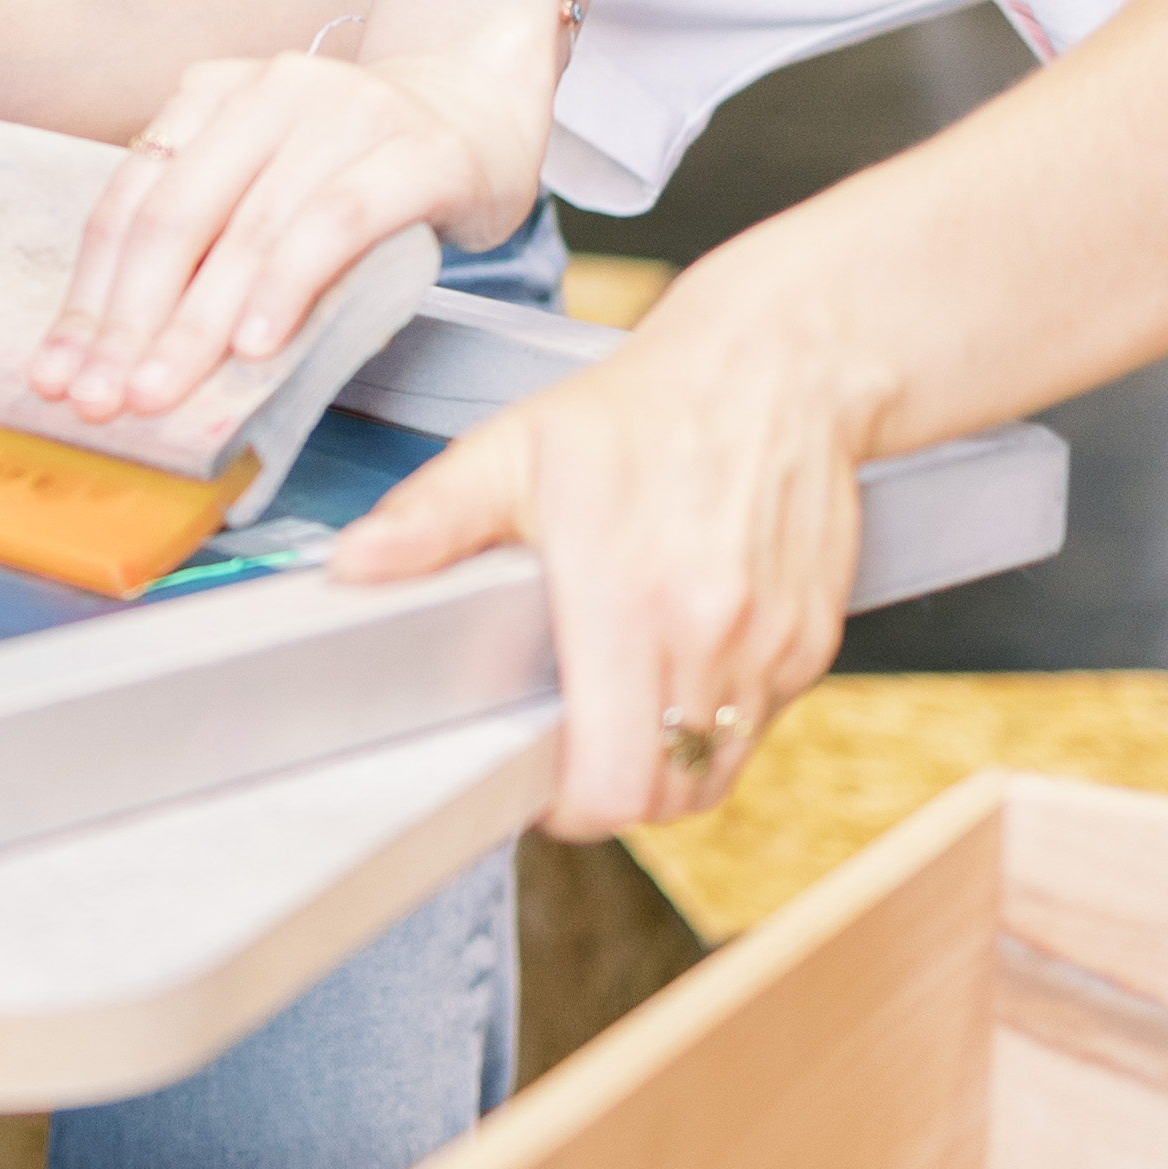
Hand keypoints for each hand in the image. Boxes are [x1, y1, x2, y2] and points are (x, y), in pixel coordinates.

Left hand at [26, 44, 528, 423]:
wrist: (478, 113)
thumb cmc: (358, 172)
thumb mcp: (266, 192)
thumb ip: (205, 253)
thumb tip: (119, 361)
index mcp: (212, 95)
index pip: (129, 205)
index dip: (87, 298)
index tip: (56, 376)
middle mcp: (270, 90)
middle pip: (176, 219)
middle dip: (129, 323)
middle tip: (102, 400)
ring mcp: (346, 112)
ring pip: (250, 229)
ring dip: (198, 323)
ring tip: (163, 391)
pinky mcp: (416, 150)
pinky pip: (336, 222)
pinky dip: (286, 286)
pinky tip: (256, 345)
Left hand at [320, 279, 870, 840]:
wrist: (778, 366)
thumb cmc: (642, 409)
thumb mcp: (517, 447)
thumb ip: (432, 518)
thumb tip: (354, 567)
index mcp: (630, 601)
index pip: (611, 782)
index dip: (564, 802)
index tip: (532, 773)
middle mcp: (713, 636)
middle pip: (662, 798)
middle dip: (607, 794)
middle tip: (566, 750)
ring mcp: (774, 647)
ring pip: (713, 775)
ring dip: (662, 766)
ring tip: (617, 714)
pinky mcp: (812, 643)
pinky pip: (756, 727)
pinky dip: (712, 726)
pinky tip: (673, 668)